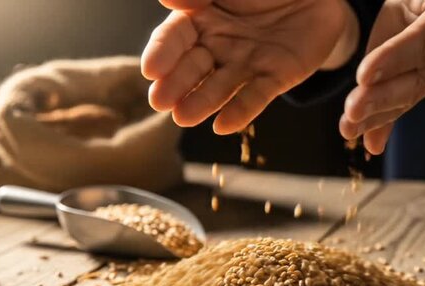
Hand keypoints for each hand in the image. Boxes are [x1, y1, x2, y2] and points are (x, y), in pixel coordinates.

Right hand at [142, 0, 351, 134]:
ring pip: (221, 85)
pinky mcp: (275, 78)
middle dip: (176, 85)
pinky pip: (256, 96)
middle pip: (193, 67)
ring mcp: (246, 64)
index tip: (150, 70)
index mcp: (202, 19)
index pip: (174, 38)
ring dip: (202, 102)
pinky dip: (241, 111)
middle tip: (160, 102)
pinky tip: (223, 126)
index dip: (162, 54)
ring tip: (184, 118)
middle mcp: (219, 46)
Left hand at [340, 0, 424, 154]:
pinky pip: (400, 108)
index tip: (363, 75)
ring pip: (405, 99)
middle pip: (414, 81)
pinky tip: (370, 145)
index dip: (393, 61)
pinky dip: (383, 127)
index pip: (420, 44)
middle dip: (380, 99)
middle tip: (351, 111)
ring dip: (376, 118)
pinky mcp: (421, 87)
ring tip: (348, 130)